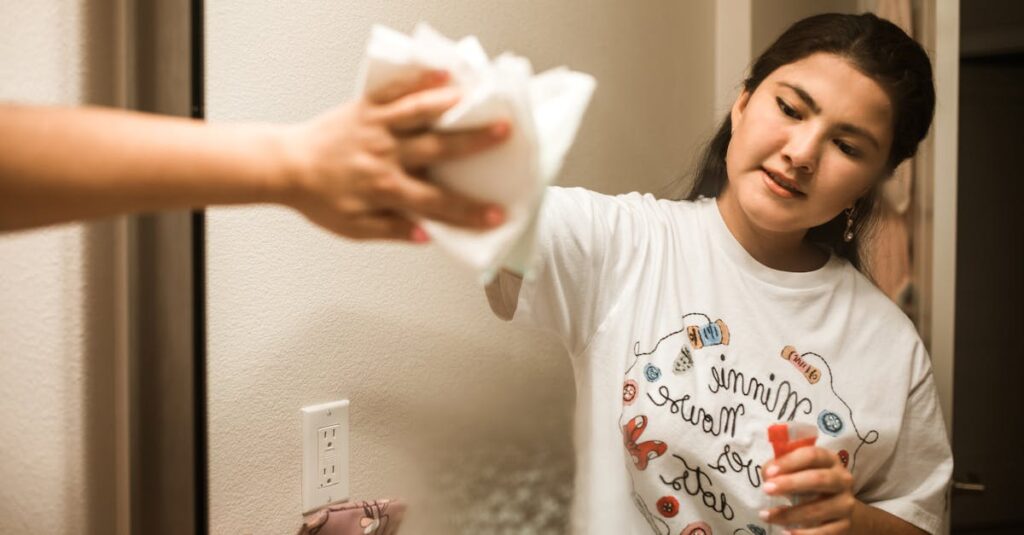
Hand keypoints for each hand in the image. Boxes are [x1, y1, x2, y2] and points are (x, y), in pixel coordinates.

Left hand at [279, 69, 509, 240]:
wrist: (284, 166)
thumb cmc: (319, 198)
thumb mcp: (354, 227)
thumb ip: (392, 230)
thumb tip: (426, 235)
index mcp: (385, 188)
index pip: (436, 202)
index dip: (468, 211)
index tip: (495, 214)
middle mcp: (385, 155)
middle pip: (437, 148)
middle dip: (473, 142)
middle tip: (504, 133)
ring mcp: (376, 127)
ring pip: (419, 113)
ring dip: (451, 105)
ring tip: (478, 96)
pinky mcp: (365, 107)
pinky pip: (395, 91)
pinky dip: (419, 81)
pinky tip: (442, 74)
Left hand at [760, 447, 855, 533]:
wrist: (835, 506)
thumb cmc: (808, 482)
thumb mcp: (796, 470)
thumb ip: (781, 467)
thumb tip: (767, 474)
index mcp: (829, 459)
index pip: (811, 456)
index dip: (789, 463)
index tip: (768, 473)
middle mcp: (842, 479)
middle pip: (818, 479)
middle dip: (790, 484)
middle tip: (766, 489)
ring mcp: (845, 503)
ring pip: (818, 509)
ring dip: (789, 514)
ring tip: (765, 515)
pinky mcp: (844, 525)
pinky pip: (825, 532)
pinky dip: (804, 534)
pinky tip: (785, 533)